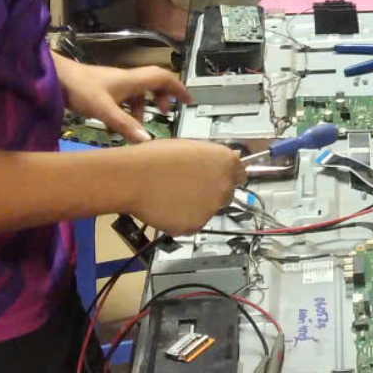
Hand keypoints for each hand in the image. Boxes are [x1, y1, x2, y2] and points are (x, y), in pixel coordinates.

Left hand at [56, 61, 190, 144]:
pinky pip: (124, 99)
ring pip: (138, 93)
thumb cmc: (80, 88)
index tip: (188, 101)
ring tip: (139, 125)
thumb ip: (125, 125)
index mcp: (132, 80)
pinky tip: (116, 126)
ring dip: (143, 107)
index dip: (178, 88)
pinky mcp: (104, 89)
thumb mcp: (104, 109)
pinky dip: (127, 111)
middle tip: (166, 112)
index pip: (163, 78)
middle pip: (154, 83)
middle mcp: (127, 79)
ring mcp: (115, 84)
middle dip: (163, 97)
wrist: (55, 77)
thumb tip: (148, 141)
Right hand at [120, 141, 243, 235]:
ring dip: (197, 206)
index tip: (218, 179)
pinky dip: (182, 220)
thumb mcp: (190, 147)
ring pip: (209, 210)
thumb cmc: (154, 158)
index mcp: (226, 161)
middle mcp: (225, 185)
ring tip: (172, 196)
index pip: (240, 173)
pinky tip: (167, 207)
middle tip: (189, 189)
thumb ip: (210, 157)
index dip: (226, 176)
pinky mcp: (196, 225)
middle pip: (227, 194)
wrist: (132, 177)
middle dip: (211, 192)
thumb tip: (216, 163)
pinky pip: (193, 224)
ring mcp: (212, 207)